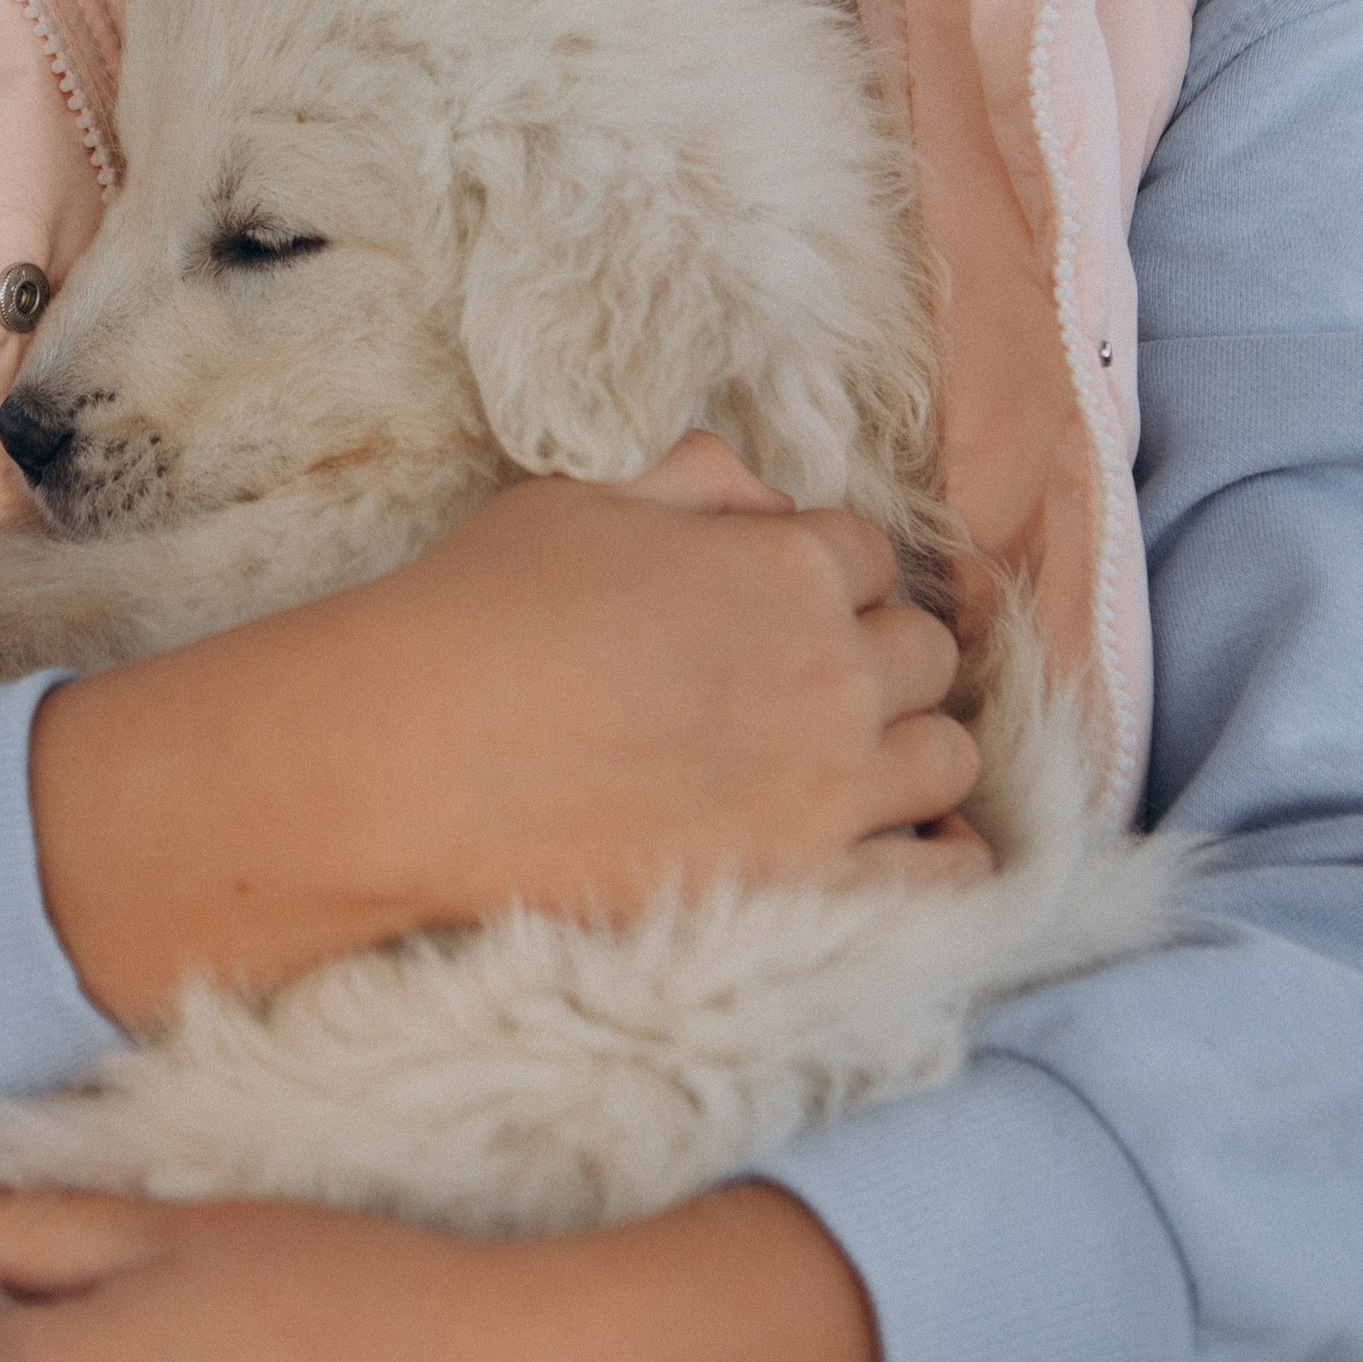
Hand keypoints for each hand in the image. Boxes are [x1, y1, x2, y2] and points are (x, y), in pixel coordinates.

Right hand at [32, 434, 985, 1023]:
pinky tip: (897, 835)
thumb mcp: (577, 500)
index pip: (870, 550)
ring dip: (909, 742)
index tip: (774, 600)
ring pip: (948, 752)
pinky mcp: (813, 882)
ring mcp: (832, 784)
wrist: (414, 764)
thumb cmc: (480, 616)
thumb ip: (692, 479)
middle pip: (923, 648)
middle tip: (801, 678)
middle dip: (874, 650)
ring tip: (847, 756)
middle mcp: (832, 670)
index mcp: (785, 564)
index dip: (823, 570)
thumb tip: (762, 492)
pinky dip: (941, 846)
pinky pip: (946, 867)